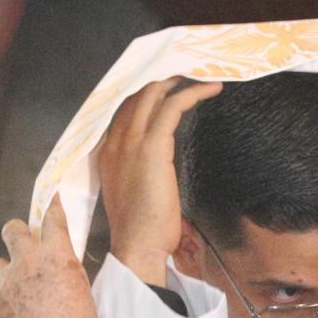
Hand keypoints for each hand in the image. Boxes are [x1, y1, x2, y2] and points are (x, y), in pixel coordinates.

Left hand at [0, 197, 100, 317]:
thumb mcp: (81, 292)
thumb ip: (63, 274)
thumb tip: (54, 270)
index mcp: (57, 256)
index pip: (52, 217)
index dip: (52, 206)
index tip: (52, 201)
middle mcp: (28, 264)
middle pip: (12, 231)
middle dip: (16, 232)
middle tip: (23, 240)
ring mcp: (7, 287)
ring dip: (7, 272)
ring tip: (19, 289)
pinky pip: (0, 302)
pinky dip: (10, 309)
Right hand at [94, 76, 222, 282]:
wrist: (137, 247)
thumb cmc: (141, 229)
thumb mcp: (134, 192)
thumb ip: (139, 171)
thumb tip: (157, 165)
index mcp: (106, 152)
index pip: (124, 108)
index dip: (146, 92)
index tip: (168, 84)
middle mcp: (114, 140)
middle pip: (137, 94)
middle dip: (162, 78)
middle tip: (187, 71)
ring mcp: (130, 141)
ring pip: (153, 93)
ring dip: (179, 80)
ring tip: (201, 75)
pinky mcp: (151, 145)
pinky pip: (173, 106)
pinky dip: (193, 93)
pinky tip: (211, 90)